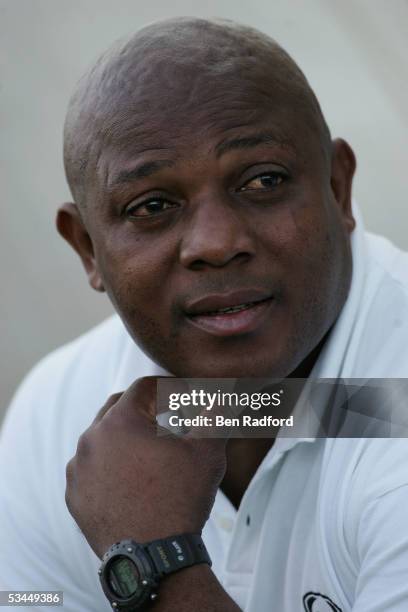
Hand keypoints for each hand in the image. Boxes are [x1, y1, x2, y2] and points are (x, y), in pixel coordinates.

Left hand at [65, 377, 226, 557]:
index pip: (144, 387)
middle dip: (144, 407)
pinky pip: (90, 467)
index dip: (168, 388)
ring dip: (124, 436)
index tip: (183, 398)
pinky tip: (131, 478)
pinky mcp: (74, 494)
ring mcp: (78, 468)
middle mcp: (91, 439)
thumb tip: (225, 394)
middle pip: (118, 407)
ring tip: (150, 452)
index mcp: (121, 421)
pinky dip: (109, 464)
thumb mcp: (207, 451)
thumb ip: (215, 413)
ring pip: (102, 437)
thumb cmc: (180, 500)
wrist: (154, 558)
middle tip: (168, 418)